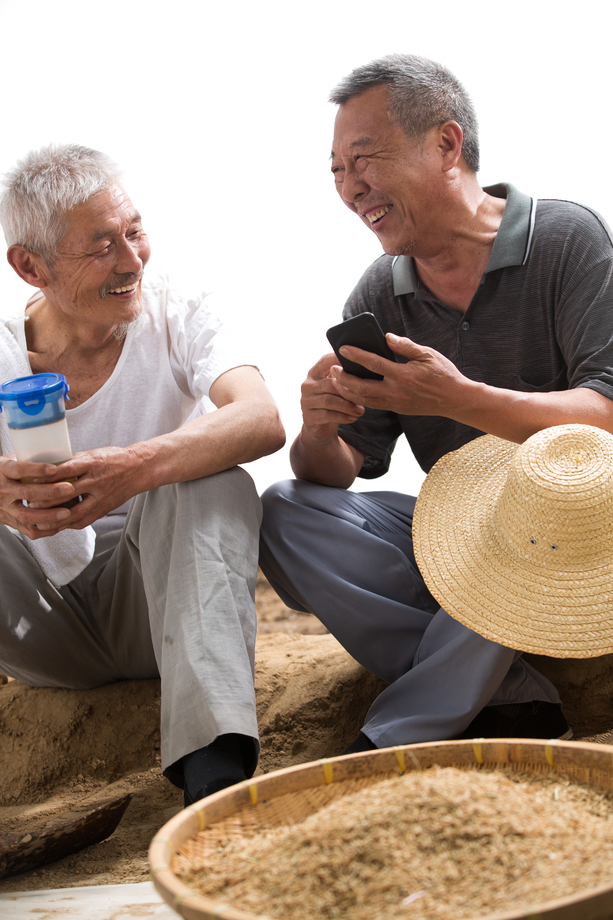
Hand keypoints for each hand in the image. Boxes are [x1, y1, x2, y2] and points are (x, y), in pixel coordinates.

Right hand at [0, 455, 76, 538]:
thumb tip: (58, 453)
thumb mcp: (9, 460)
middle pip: (26, 493)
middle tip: (69, 489)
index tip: (54, 469)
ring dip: (49, 515)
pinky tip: (58, 525)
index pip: (18, 469)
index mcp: (2, 470)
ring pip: (26, 515)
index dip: (37, 469)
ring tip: (67, 512)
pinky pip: (27, 529)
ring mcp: (4, 508)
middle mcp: (2, 490)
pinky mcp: (7, 521)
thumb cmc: (0, 472)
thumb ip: (28, 458)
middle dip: (50, 492)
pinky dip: (44, 529)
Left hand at [28, 445, 144, 530]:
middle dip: (47, 500)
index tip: (31, 480)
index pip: (67, 470)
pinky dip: (69, 524)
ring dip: (56, 518)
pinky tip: (58, 525)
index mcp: (92, 463)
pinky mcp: (104, 508)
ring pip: (75, 512)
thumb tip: (48, 468)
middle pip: (68, 493)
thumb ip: (72, 462)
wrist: (138, 469)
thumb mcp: (92, 454)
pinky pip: (85, 520)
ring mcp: (101, 496)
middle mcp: (96, 481)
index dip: (48, 476)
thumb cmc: (113, 459)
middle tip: (30, 504)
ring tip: (40, 521)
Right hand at [300, 352, 364, 443]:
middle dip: (349, 391)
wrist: (320, 428)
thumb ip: (344, 377)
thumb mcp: (337, 388)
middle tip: (365, 397)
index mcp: (314, 373)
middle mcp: (307, 385)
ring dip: (348, 406)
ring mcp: (306, 401)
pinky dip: (343, 417)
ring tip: (361, 410)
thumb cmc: (333, 404)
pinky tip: (353, 418)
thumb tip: (364, 371)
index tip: (357, 362)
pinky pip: (327, 415)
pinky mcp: (308, 417)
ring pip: (329, 400)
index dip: (339, 359)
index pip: (326, 361)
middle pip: (330, 384)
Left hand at [329, 333, 467, 417]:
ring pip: (364, 400)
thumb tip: (386, 337)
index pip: (374, 364)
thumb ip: (406, 346)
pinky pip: (372, 405)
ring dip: (347, 391)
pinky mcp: (397, 409)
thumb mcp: (428, 354)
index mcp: (404, 375)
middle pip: (362, 387)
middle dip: (344, 378)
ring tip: (335, 380)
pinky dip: (358, 398)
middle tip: (332, 368)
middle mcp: (397, 392)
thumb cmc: (443, 374)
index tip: (343, 348)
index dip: (357, 355)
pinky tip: (350, 390)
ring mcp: (396, 403)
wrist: (455, 400)